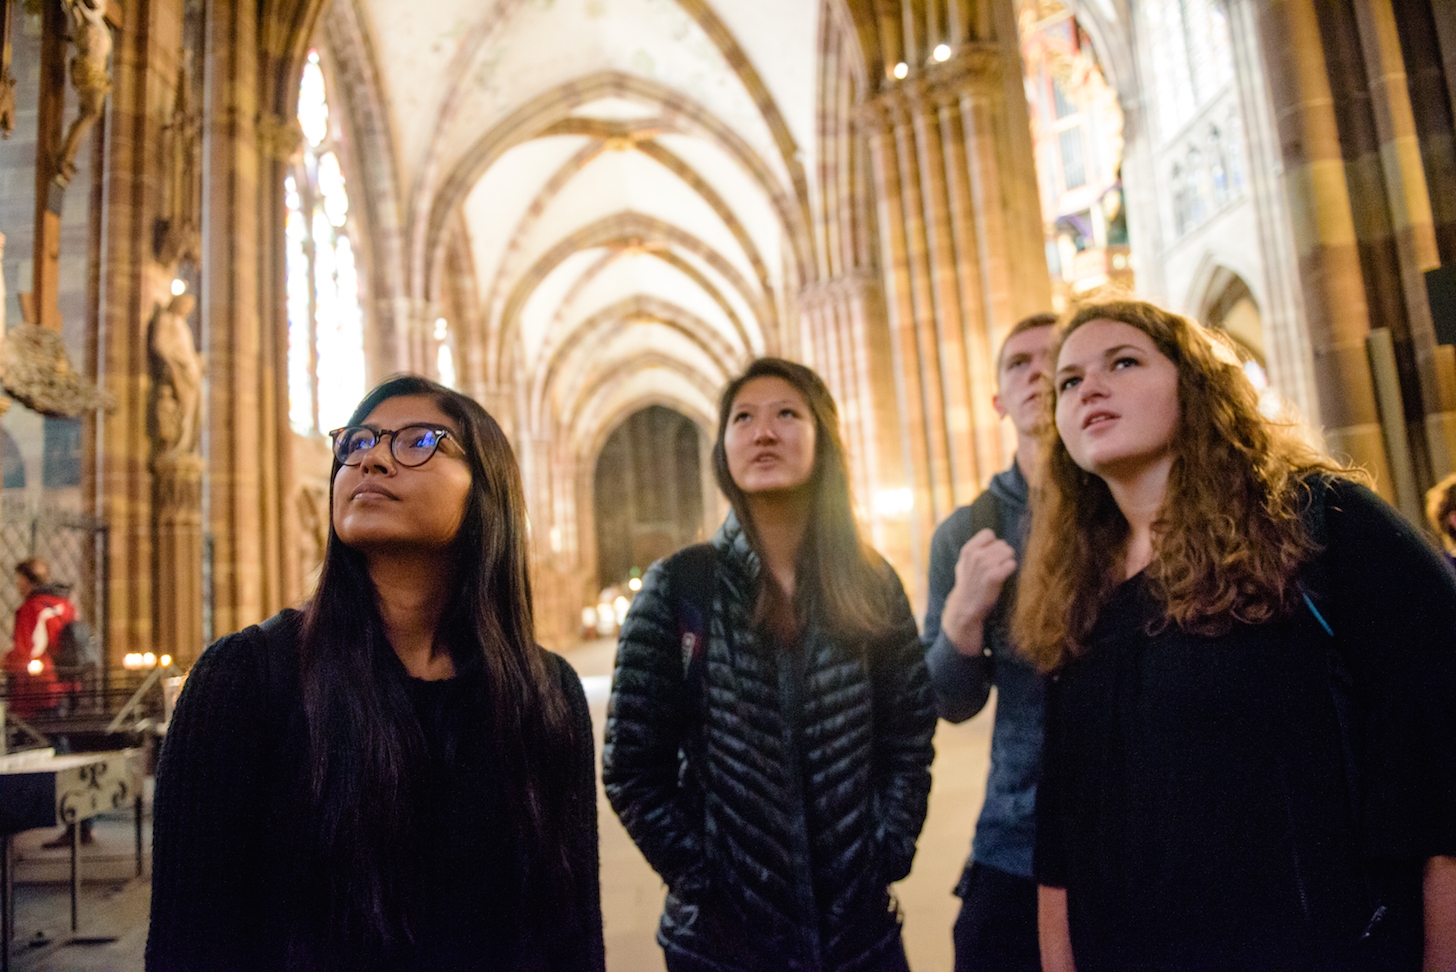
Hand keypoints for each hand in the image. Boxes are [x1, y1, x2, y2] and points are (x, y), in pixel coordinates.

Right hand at [940, 529, 1016, 655]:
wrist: (966, 606)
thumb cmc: (968, 584)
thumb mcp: (964, 563)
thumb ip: (974, 549)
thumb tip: (990, 536)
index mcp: (968, 550)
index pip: (988, 534)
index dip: (993, 543)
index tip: (991, 554)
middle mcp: (976, 555)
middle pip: (1002, 544)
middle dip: (1003, 554)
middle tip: (997, 567)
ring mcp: (984, 565)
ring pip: (1009, 552)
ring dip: (1007, 561)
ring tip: (1000, 572)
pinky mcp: (994, 577)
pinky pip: (1011, 564)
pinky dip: (1010, 569)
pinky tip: (1003, 576)